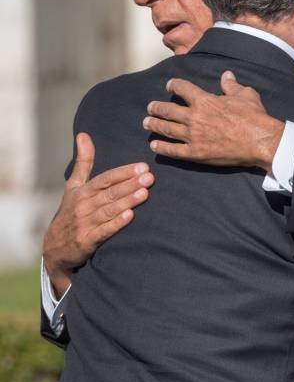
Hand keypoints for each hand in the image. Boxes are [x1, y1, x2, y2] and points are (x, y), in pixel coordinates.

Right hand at [43, 133, 154, 297]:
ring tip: (145, 193)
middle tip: (150, 177)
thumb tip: (83, 134)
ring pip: (109, 210)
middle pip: (109, 193)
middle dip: (130, 184)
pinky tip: (130, 216)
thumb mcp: (74, 185)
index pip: (105, 179)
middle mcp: (83, 205)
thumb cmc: (70, 211)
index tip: (142, 167)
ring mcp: (85, 223)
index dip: (123, 172)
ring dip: (127, 201)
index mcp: (82, 191)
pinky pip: (104, 230)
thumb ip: (83, 161)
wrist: (55, 247)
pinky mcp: (87, 240)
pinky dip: (116, 223)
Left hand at [143, 71, 284, 171]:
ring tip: (147, 123)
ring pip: (166, 129)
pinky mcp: (196, 153)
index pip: (182, 88)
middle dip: (156, 107)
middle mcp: (194, 117)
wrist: (260, 141)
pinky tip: (154, 145)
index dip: (173, 85)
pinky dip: (162, 147)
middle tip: (150, 107)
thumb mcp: (245, 94)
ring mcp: (193, 136)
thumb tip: (226, 75)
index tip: (169, 85)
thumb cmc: (254, 117)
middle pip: (168, 110)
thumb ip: (231, 85)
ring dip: (154, 125)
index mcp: (205, 100)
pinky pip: (173, 150)